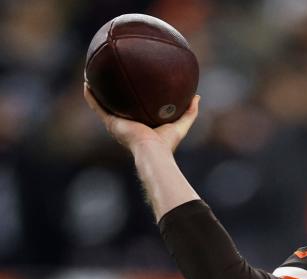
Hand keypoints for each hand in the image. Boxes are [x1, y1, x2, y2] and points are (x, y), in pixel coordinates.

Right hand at [83, 84, 199, 153]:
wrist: (152, 150)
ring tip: (93, 77)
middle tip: (112, 79)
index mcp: (141, 127)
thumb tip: (197, 96)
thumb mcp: (181, 124)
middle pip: (118, 107)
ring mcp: (116, 124)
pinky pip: (97, 107)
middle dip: (115, 95)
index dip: (134, 101)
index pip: (136, 111)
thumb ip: (190, 112)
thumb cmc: (166, 142)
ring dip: (98, 93)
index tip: (134, 89)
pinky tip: (87, 83)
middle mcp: (126, 125)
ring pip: (104, 106)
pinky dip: (91, 96)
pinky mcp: (110, 123)